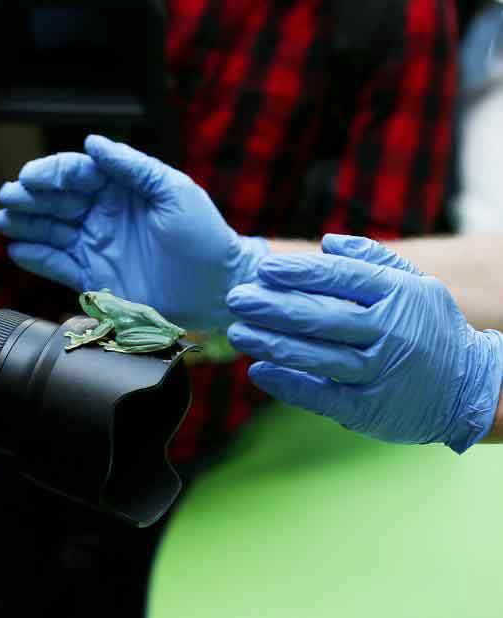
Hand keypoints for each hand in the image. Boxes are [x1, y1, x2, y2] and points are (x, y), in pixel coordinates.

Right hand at [0, 134, 268, 330]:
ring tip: (5, 221)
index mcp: (121, 188)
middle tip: (9, 197)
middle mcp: (103, 214)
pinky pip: (56, 265)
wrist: (216, 288)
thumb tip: (93, 143)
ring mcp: (95, 245)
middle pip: (56, 200)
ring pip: (51, 230)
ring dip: (26, 224)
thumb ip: (132, 166)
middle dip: (30, 197)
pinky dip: (36, 258)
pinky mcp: (92, 277)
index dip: (52, 173)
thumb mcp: (172, 190)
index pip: (77, 173)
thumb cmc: (203, 236)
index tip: (32, 177)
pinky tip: (18, 250)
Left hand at [225, 234, 502, 452]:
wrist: (470, 389)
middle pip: (321, 317)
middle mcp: (390, 332)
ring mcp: (380, 372)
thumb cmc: (430, 328)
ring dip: (272, 344)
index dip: (298, 273)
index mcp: (398, 294)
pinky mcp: (370, 409)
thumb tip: (326, 243)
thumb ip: (372, 260)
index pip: (340, 278)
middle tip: (236, 299)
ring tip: (238, 333)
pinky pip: (322, 396)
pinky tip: (259, 371)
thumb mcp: (415, 285)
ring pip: (317, 357)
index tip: (263, 270)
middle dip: (272, 307)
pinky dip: (288, 384)